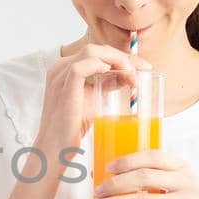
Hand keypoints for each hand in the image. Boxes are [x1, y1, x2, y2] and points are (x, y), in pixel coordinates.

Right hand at [37, 41, 153, 158]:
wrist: (54, 150)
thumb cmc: (71, 129)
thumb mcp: (94, 101)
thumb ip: (108, 85)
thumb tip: (130, 77)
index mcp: (65, 69)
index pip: (98, 53)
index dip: (122, 56)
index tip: (143, 66)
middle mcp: (60, 68)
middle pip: (97, 49)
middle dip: (124, 56)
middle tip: (144, 69)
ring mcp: (59, 77)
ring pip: (91, 52)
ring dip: (117, 60)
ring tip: (132, 74)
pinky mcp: (62, 88)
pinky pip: (81, 67)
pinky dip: (99, 66)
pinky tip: (112, 74)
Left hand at [90, 148, 198, 198]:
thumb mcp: (172, 187)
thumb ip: (150, 178)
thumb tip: (106, 174)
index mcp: (183, 168)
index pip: (153, 157)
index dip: (128, 161)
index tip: (108, 168)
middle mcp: (188, 183)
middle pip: (144, 177)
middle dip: (115, 184)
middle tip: (98, 191)